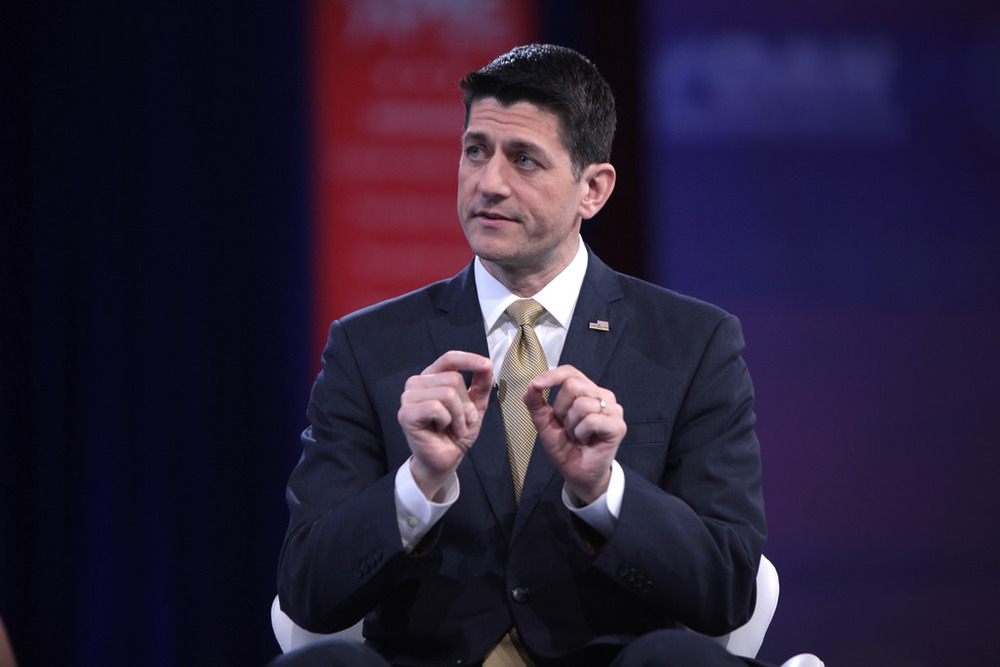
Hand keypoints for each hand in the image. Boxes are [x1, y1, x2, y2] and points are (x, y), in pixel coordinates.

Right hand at [397, 351, 492, 500]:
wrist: (446, 459)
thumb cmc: (455, 432)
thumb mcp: (475, 406)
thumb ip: (482, 384)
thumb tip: (487, 365)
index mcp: (432, 377)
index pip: (449, 359)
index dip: (468, 359)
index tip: (486, 365)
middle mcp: (417, 383)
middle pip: (453, 379)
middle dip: (466, 404)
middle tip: (463, 421)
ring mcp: (409, 398)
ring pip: (447, 393)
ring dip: (458, 416)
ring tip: (454, 427)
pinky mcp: (406, 414)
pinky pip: (436, 407)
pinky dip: (447, 421)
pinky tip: (442, 429)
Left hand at [524, 365, 625, 504]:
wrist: (577, 474)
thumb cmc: (565, 447)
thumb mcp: (544, 423)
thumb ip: (536, 403)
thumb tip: (531, 386)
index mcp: (587, 391)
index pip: (570, 372)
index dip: (552, 375)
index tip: (536, 385)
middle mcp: (602, 396)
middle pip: (573, 385)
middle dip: (561, 409)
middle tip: (567, 427)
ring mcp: (613, 410)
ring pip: (582, 404)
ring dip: (571, 425)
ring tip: (577, 435)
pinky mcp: (618, 426)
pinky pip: (591, 420)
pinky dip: (581, 432)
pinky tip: (586, 440)